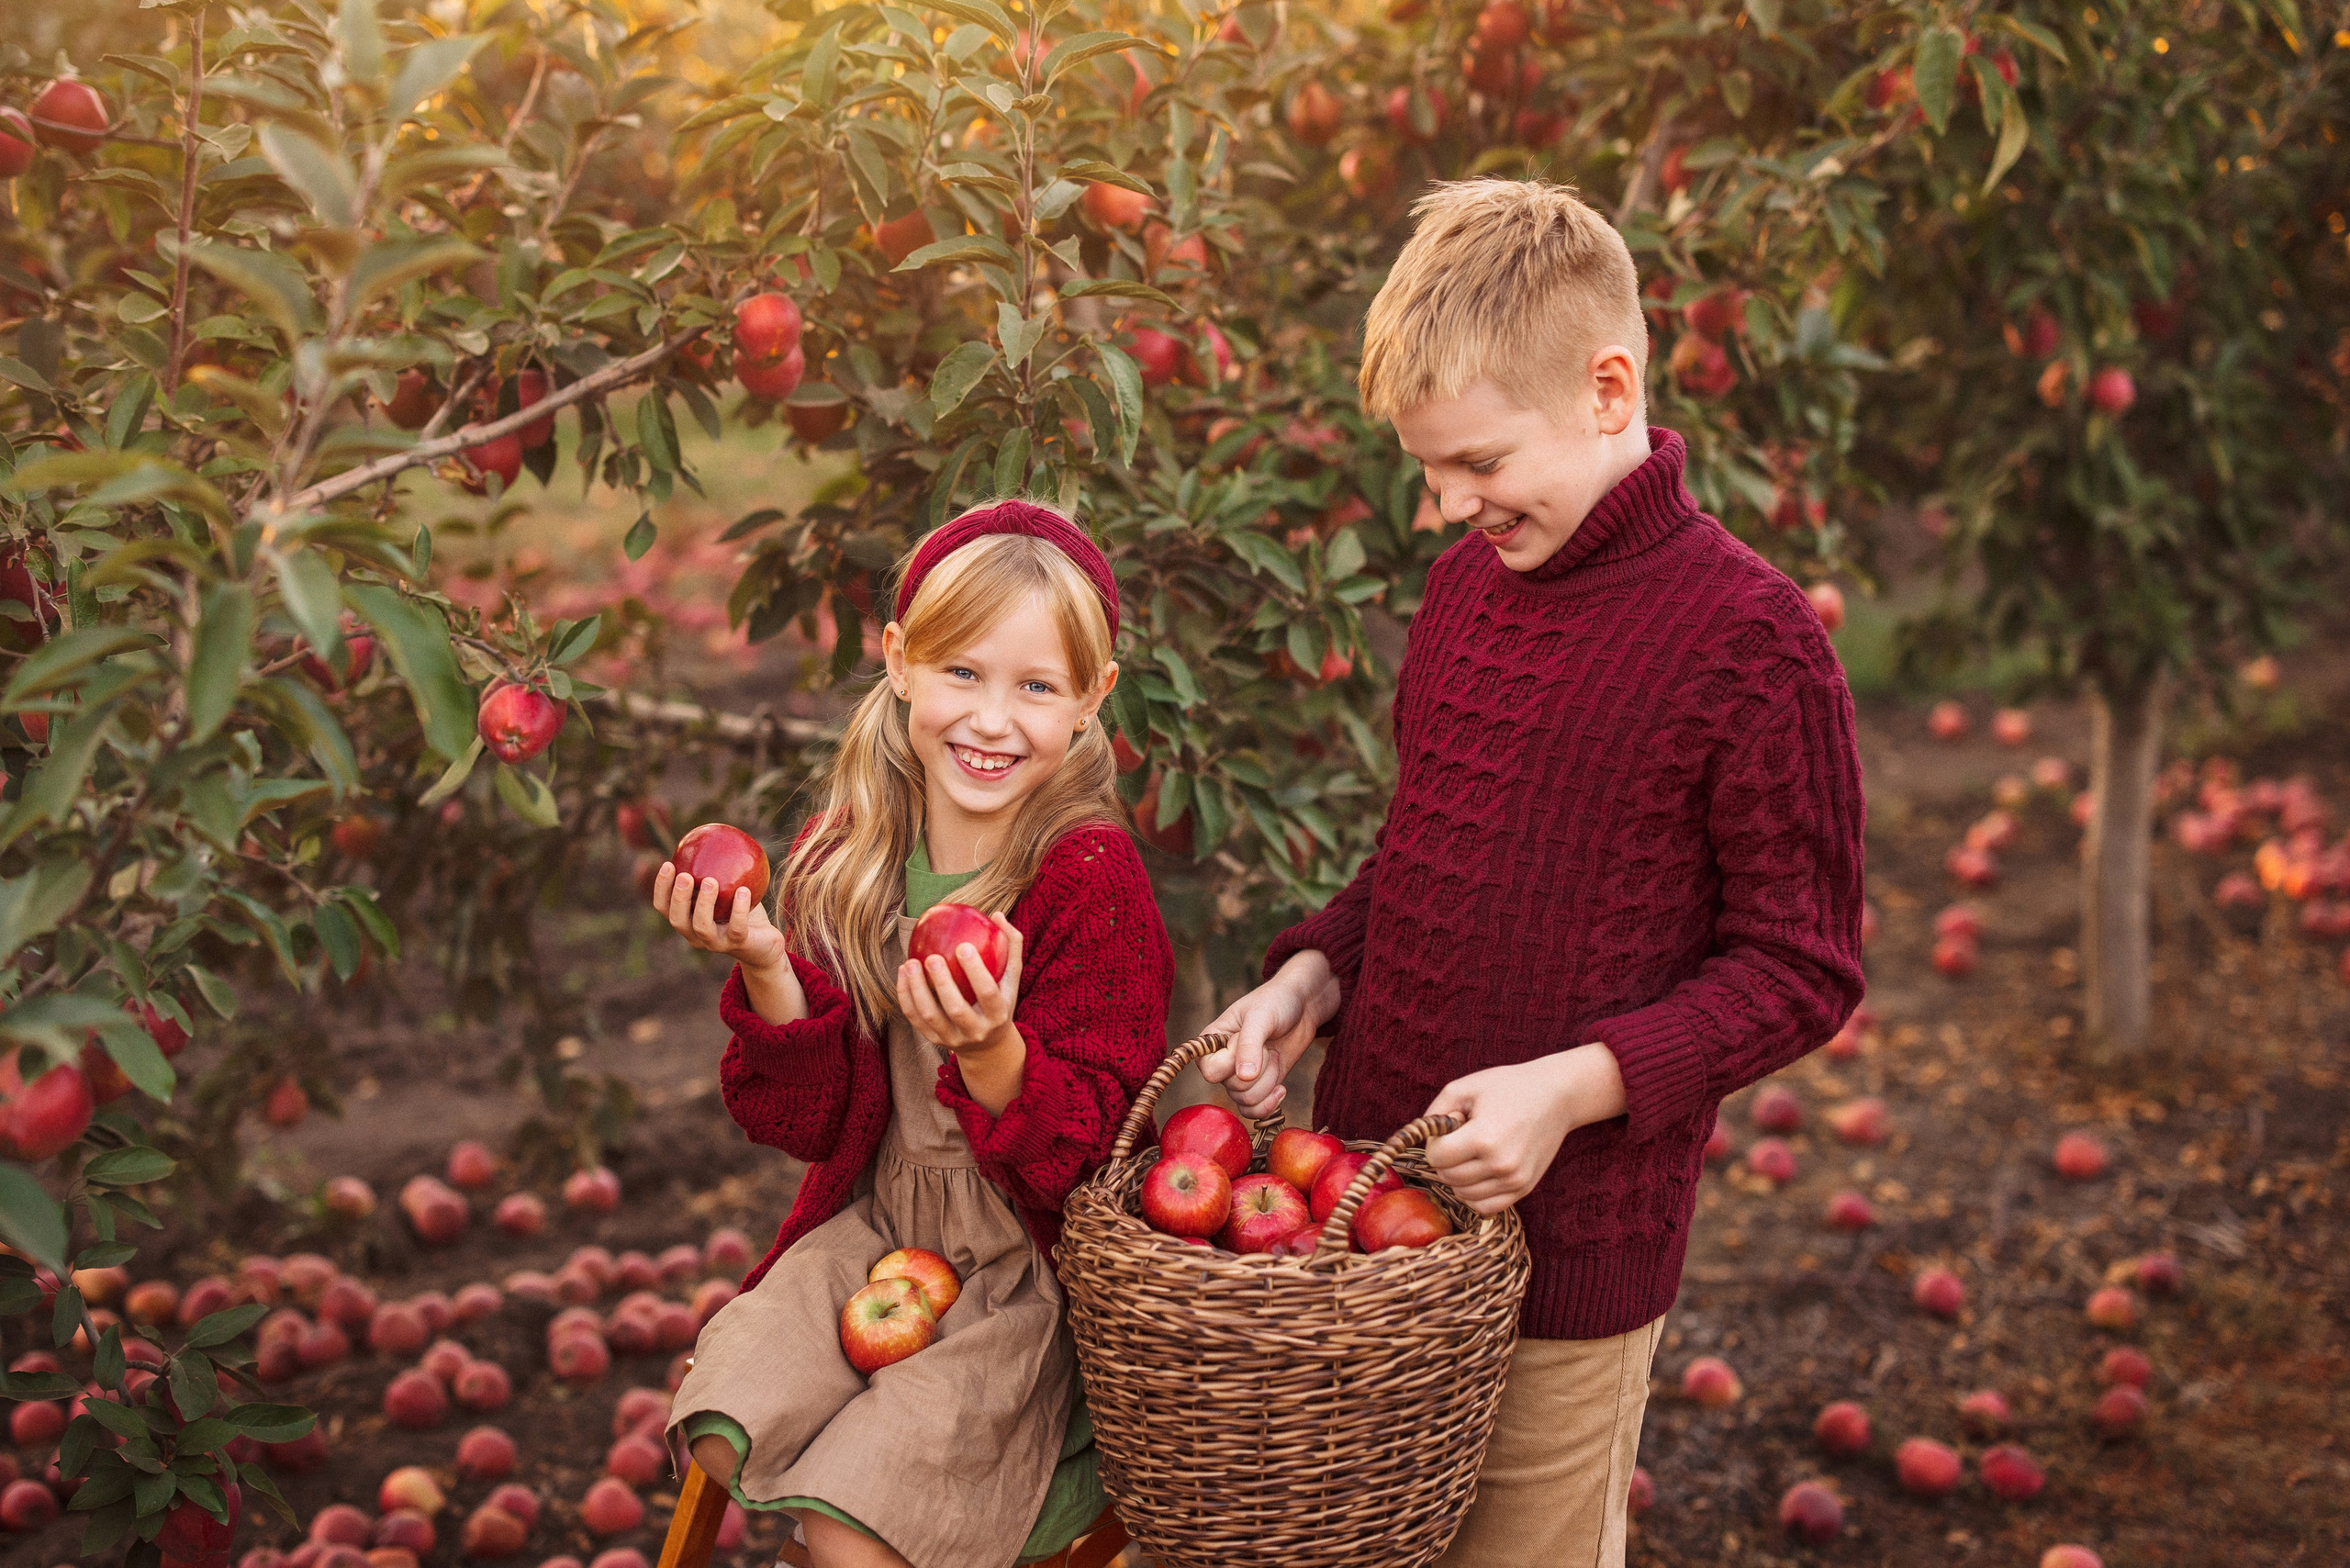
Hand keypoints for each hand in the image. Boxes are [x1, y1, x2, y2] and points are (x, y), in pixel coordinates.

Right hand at [655, 861, 788, 972]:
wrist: (765, 943)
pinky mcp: (738, 945)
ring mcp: (716, 943)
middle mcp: (696, 935)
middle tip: (685, 875)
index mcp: (687, 920)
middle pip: (678, 920)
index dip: (661, 888)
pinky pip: (737, 928)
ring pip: (702, 927)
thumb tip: (711, 835)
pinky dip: (739, 910)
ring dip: (704, 904)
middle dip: (678, 898)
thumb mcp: (728, 888)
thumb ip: (716, 869)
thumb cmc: (742, 910)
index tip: (668, 864)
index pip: (664, 907)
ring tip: (711, 881)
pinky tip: (744, 891)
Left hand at [897, 914, 1024, 1053]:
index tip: (963, 946)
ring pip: (931, 1016)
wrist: (987, 1045)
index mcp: (999, 1014)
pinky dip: (906, 996)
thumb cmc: (1000, 998)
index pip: (988, 994)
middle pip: (956, 1009)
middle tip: (932, 957)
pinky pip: (915, 1019)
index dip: (976, 971)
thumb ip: (1010, 946)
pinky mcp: (934, 1040)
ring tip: (910, 962)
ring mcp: (954, 1038)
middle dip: (943, 983)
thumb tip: (997, 914)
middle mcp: (977, 1031)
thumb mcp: (1011, 977)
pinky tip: (902, 971)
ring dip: (917, 989)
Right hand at [1197, 951, 1337, 1117]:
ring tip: (1276, 1057)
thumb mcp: (1261, 1017)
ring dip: (1269, 1082)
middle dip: (1260, 1070)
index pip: (1211, 1071)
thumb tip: (1244, 1077)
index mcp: (1212, 1043)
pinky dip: (1269, 1104)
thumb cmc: (1276, 1002)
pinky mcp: (1259, 1086)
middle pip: (1233, 1089)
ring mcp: (1241, 1076)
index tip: (1247, 1039)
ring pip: (1246, 1101)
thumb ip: (1249, 1045)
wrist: (1302, 1005)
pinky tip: (1282, 1088)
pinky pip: (1254, 1111)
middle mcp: (1222, 1063)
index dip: (1233, 1062)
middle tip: (1268, 1046)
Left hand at [1423, 1045, 1622, 1214]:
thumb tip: (1422, 1139)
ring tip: (1474, 1151)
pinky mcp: (1524, 1188)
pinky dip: (1474, 1194)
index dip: (1434, 1142)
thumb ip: (1435, 1112)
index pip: (1436, 1157)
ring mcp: (1515, 1180)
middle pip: (1447, 1177)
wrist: (1557, 1096)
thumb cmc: (1508, 1087)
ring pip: (1463, 1194)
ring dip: (1458, 1176)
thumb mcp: (1465, 1087)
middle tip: (1463, 1136)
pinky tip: (1479, 1172)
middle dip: (1445, 1158)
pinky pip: (1485, 1207)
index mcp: (1484, 1138)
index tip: (1449, 1127)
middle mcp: (1500, 1164)